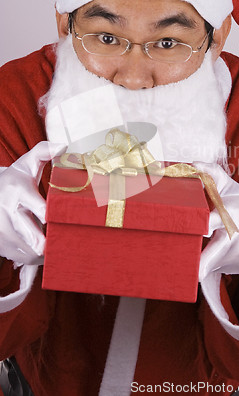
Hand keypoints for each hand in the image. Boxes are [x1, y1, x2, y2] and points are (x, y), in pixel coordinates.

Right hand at [0, 141, 65, 266]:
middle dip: (50, 242)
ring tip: (59, 245)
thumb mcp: (25, 163)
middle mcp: (7, 213)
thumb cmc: (14, 181)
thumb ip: (43, 151)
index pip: (38, 208)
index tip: (65, 220)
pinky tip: (46, 250)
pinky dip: (37, 258)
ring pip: (30, 251)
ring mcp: (2, 231)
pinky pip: (24, 258)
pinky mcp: (1, 246)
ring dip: (47, 251)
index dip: (52, 216)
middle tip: (66, 242)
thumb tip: (63, 146)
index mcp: (17, 191)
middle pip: (33, 236)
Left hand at [193, 162, 238, 279]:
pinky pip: (217, 267)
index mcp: (231, 214)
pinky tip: (218, 250)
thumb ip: (212, 174)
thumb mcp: (231, 188)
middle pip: (210, 258)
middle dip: (195, 265)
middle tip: (180, 263)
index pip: (209, 223)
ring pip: (209, 263)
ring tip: (202, 244)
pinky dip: (213, 261)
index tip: (183, 232)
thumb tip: (193, 164)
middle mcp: (236, 237)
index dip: (197, 228)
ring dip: (200, 256)